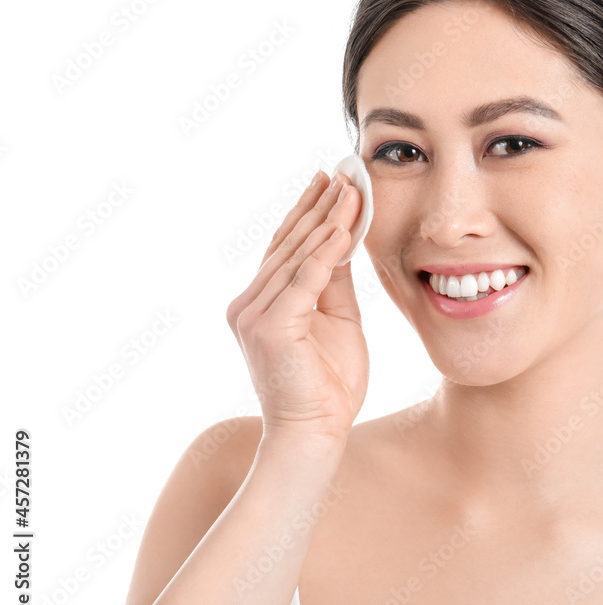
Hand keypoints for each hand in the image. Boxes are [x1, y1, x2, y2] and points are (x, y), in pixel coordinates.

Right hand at [226, 171, 368, 443]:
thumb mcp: (337, 319)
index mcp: (262, 301)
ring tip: (350, 189)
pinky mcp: (270, 326)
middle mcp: (249, 303)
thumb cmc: (328, 383)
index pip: (286, 246)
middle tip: (343, 171)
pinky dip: (325, 252)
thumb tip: (343, 238)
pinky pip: (304, 280)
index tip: (330, 180)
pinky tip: (342, 226)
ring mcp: (254, 314)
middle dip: (319, 205)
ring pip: (297, 255)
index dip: (309, 212)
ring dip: (327, 219)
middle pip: (289, 243)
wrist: (316, 432)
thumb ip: (333, 280)